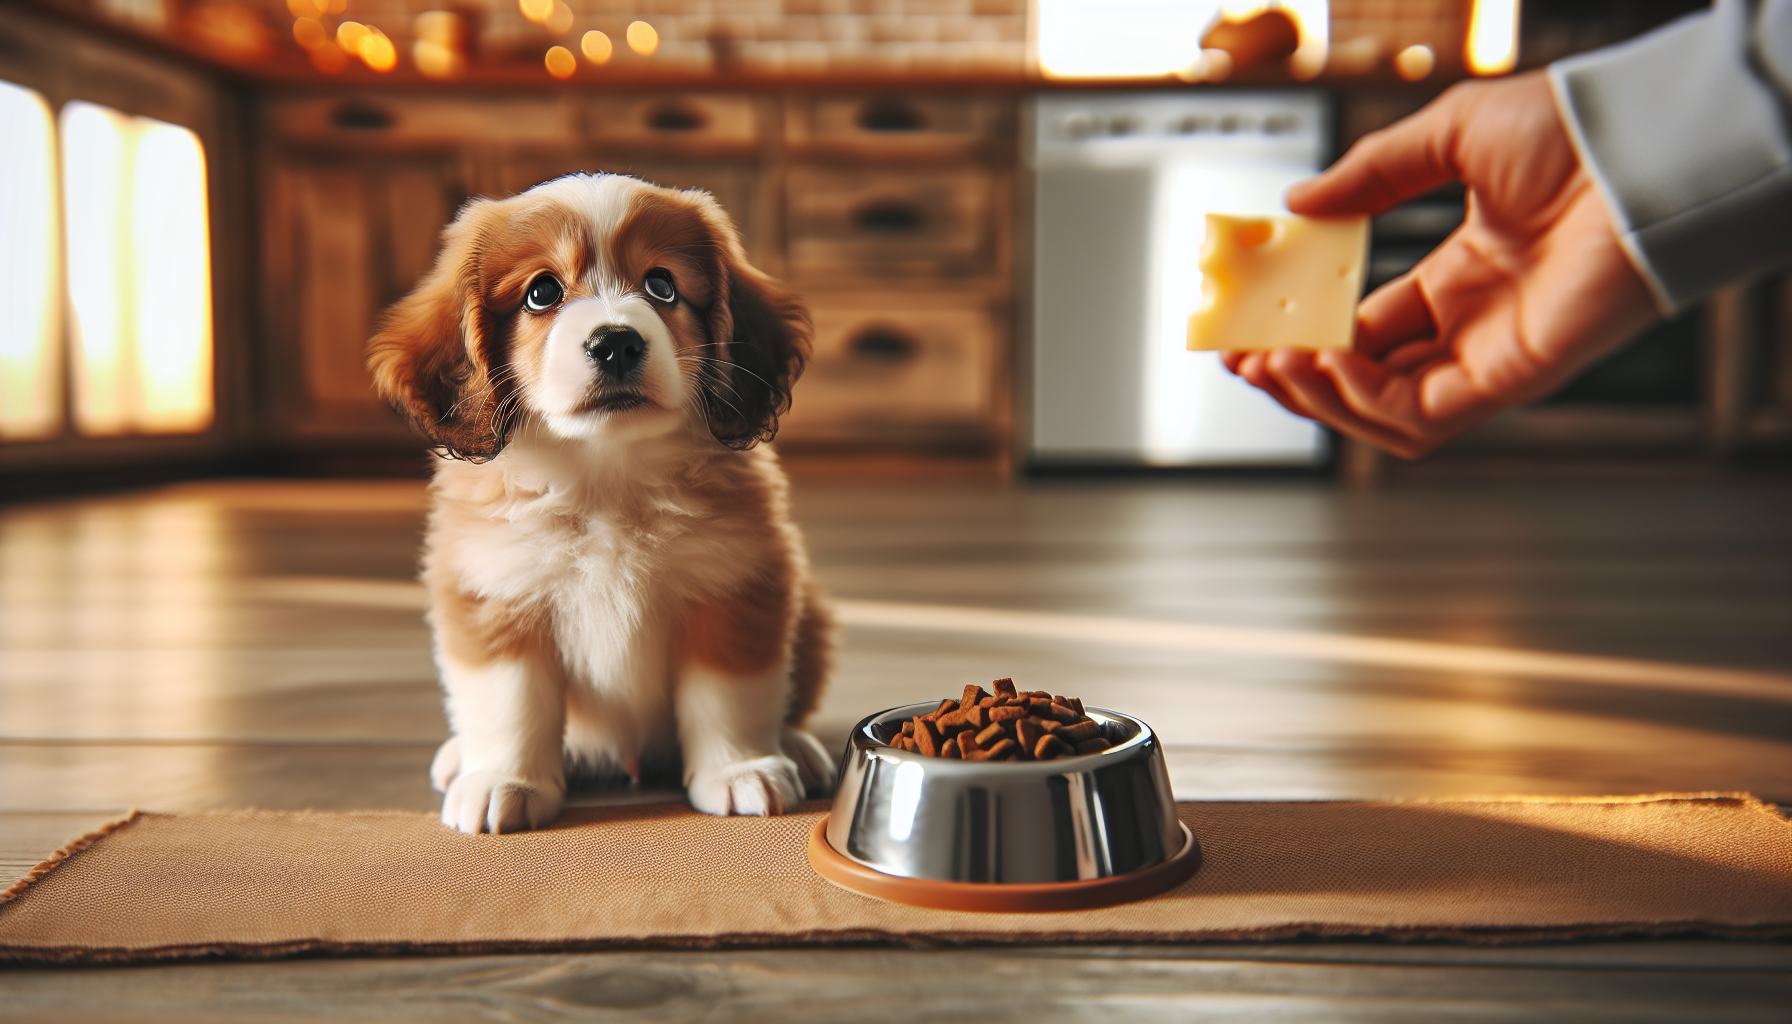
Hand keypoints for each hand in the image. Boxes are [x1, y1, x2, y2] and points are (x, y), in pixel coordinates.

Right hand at [1224, 72, 1659, 458]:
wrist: (1638, 151)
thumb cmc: (1574, 135)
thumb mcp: (1450, 134)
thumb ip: (1373, 173)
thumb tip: (1299, 203)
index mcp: (1465, 277)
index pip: (1368, 329)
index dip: (1306, 335)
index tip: (1253, 328)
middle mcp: (1476, 326)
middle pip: (1365, 380)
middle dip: (1294, 377)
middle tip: (1241, 359)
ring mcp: (1492, 357)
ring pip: (1383, 414)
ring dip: (1318, 396)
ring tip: (1271, 360)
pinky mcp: (1510, 380)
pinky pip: (1418, 416)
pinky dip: (1361, 399)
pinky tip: (1326, 358)